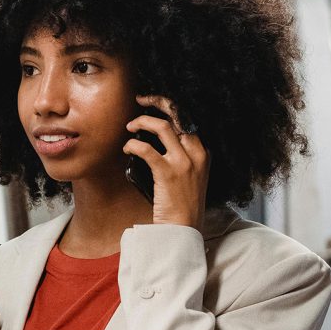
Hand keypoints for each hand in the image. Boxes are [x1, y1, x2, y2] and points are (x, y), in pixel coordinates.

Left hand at [122, 94, 210, 231]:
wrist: (183, 229)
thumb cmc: (180, 204)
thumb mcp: (188, 176)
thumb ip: (177, 157)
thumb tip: (152, 139)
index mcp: (203, 152)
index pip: (188, 118)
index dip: (169, 106)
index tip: (152, 102)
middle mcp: (197, 153)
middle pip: (178, 114)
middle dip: (157, 102)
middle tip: (139, 100)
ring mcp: (184, 162)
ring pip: (162, 127)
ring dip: (141, 121)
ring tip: (129, 127)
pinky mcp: (168, 173)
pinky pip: (147, 149)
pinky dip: (133, 144)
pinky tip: (127, 147)